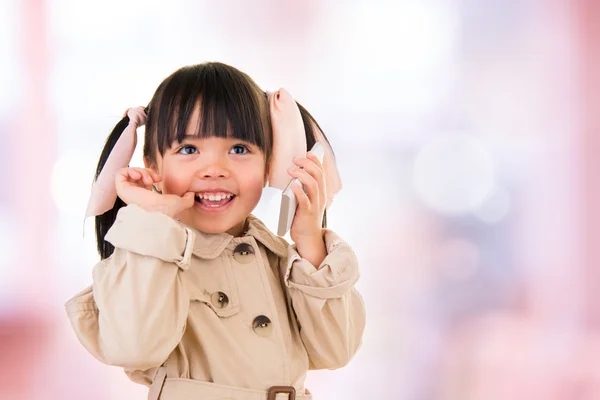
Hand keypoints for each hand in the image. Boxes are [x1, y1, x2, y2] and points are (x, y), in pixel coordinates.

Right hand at [115, 167, 194, 217]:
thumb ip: (188, 199)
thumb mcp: (181, 203)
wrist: (154, 213)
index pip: (145, 180)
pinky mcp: (121, 187)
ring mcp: (127, 191)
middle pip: (138, 173)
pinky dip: (131, 170)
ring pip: (131, 171)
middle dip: (147, 171)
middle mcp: (135, 193)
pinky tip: (138, 176)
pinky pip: (121, 172)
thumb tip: (192, 193)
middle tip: (154, 179)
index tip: (159, 179)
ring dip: (141, 171)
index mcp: (146, 196)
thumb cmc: (165, 211)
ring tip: (147, 179)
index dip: (152, 174)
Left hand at [288, 152, 326, 266]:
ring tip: (292, 170)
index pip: (321, 172)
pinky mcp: (307, 213)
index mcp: (321, 192)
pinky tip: (293, 186)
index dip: (316, 161)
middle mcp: (320, 197)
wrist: (308, 238)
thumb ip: (303, 189)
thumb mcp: (306, 200)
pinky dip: (299, 191)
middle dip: (307, 164)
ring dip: (302, 174)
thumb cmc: (304, 218)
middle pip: (318, 175)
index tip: (308, 153)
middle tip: (296, 160)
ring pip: (313, 185)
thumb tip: (294, 175)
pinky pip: (305, 200)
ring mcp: (315, 205)